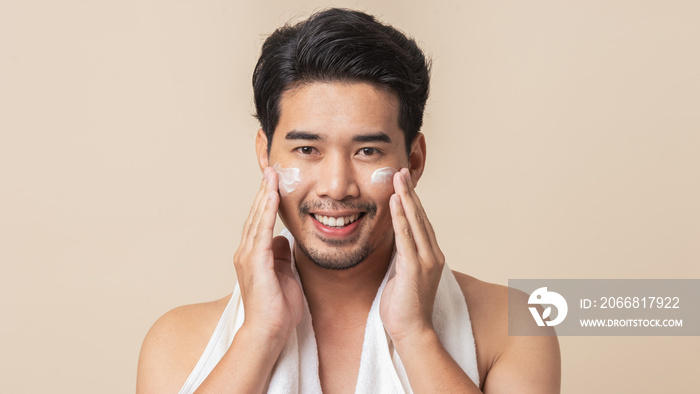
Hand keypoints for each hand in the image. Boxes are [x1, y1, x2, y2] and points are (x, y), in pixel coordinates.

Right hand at [233, 167, 303, 339]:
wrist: (269, 331)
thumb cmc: (278, 308)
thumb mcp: (284, 274)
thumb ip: (281, 256)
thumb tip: (283, 239)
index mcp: (253, 256)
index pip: (259, 222)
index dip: (266, 202)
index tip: (274, 183)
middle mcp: (246, 253)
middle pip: (255, 215)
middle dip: (264, 192)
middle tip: (271, 169)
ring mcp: (248, 256)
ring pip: (256, 218)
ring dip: (265, 195)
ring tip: (271, 175)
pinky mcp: (255, 261)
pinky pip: (261, 230)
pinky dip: (266, 211)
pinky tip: (272, 196)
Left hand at [380, 168, 444, 344]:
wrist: (412, 330)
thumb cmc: (404, 306)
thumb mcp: (403, 274)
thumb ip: (403, 256)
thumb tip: (396, 241)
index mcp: (431, 255)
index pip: (422, 222)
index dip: (412, 200)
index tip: (404, 182)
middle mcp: (433, 254)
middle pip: (421, 216)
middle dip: (409, 192)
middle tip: (401, 171)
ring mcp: (426, 261)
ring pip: (416, 222)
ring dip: (405, 198)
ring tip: (398, 178)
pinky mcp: (415, 268)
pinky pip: (406, 237)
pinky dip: (401, 218)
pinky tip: (395, 203)